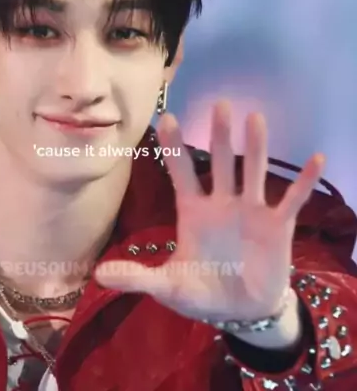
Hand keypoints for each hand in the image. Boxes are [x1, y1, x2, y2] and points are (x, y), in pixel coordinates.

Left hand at [95, 100, 323, 325]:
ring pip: (253, 172)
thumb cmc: (202, 292)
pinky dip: (304, 182)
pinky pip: (292, 200)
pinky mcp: (277, 226)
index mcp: (192, 212)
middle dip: (218, 135)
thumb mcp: (168, 286)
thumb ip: (137, 277)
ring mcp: (250, 211)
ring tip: (255, 118)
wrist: (240, 310)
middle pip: (219, 163)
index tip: (167, 118)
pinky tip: (316, 159)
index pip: (181, 172)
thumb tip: (98, 274)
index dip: (174, 147)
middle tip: (218, 104)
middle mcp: (221, 204)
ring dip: (255, 147)